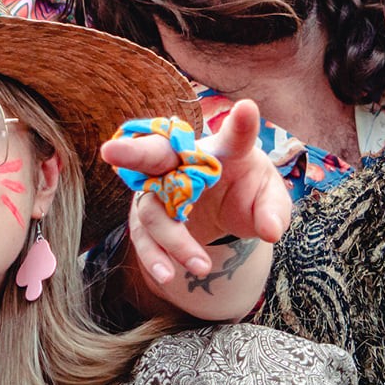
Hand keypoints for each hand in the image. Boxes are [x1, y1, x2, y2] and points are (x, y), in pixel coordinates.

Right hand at [104, 99, 290, 286]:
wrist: (224, 206)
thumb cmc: (247, 190)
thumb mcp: (269, 198)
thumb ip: (273, 211)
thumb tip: (271, 232)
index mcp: (224, 148)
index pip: (234, 135)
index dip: (241, 123)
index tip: (248, 109)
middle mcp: (183, 161)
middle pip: (154, 152)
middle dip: (133, 152)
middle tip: (110, 150)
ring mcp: (160, 187)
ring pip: (153, 209)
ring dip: (174, 239)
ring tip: (201, 266)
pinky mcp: (150, 215)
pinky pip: (145, 236)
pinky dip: (155, 257)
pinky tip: (167, 275)